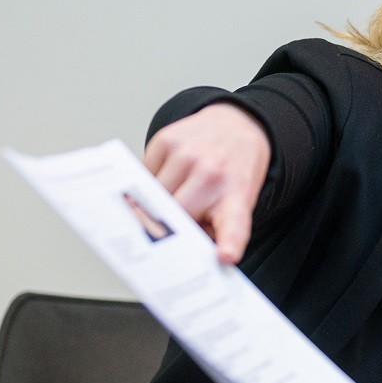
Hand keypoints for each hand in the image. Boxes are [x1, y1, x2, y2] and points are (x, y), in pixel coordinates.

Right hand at [143, 102, 268, 263]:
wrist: (236, 126)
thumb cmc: (234, 172)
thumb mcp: (237, 203)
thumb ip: (214, 230)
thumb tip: (180, 251)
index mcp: (236, 197)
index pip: (234, 225)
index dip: (229, 243)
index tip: (226, 256)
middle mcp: (213, 174)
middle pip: (174, 217)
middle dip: (172, 224)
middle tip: (181, 217)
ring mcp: (189, 154)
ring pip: (153, 197)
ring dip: (160, 201)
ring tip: (181, 188)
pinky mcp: (167, 140)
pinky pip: (144, 176)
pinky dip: (153, 180)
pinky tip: (172, 172)